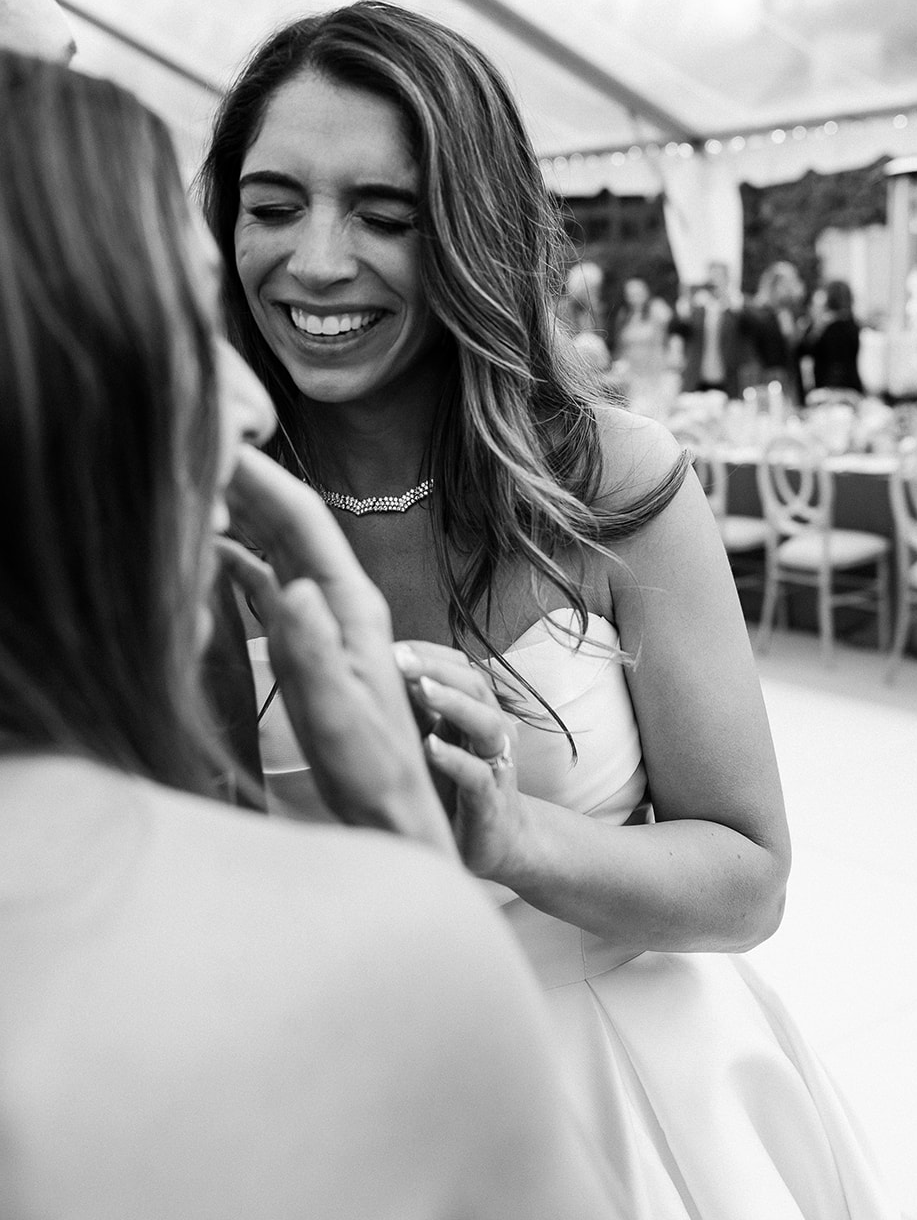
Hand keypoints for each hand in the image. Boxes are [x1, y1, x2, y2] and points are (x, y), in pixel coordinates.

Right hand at [217, 445, 454, 854]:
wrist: (391, 805)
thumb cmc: (370, 766)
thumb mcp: (337, 711)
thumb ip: (312, 652)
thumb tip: (294, 589)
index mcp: (350, 604)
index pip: (302, 522)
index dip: (263, 478)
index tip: (222, 441)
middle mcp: (338, 599)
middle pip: (286, 522)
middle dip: (246, 480)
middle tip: (196, 444)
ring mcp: (324, 618)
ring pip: (275, 548)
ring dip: (240, 513)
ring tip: (195, 484)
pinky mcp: (308, 641)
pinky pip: (267, 584)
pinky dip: (237, 560)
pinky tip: (209, 552)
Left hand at [394, 641, 529, 881]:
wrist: (495, 843)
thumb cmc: (455, 787)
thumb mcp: (431, 740)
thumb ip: (413, 711)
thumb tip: (368, 674)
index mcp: (475, 710)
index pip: (458, 668)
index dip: (427, 653)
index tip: (390, 646)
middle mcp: (491, 730)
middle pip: (473, 685)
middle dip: (435, 668)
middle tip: (400, 658)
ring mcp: (495, 764)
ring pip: (485, 723)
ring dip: (452, 703)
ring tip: (421, 688)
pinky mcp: (490, 800)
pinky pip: (477, 775)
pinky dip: (454, 759)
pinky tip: (430, 747)